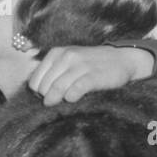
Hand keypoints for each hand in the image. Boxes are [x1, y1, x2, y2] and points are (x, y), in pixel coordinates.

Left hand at [28, 45, 153, 104]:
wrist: (121, 58)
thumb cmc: (91, 63)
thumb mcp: (68, 60)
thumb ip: (52, 71)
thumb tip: (35, 91)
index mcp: (56, 53)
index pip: (35, 80)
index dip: (38, 93)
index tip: (45, 98)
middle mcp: (66, 57)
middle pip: (45, 86)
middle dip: (47, 98)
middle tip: (55, 103)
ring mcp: (80, 66)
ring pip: (57, 88)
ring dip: (56, 100)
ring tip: (63, 102)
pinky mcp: (93, 76)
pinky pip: (75, 90)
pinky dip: (70, 97)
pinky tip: (73, 99)